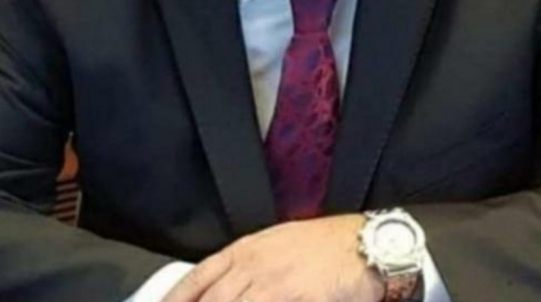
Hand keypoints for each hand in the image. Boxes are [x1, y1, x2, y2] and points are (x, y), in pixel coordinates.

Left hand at [162, 214, 385, 301]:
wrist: (363, 244)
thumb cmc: (325, 245)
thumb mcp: (280, 246)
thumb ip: (251, 266)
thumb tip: (228, 287)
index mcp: (248, 249)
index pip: (200, 275)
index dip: (177, 295)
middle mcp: (254, 264)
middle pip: (211, 298)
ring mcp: (273, 282)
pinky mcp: (294, 296)